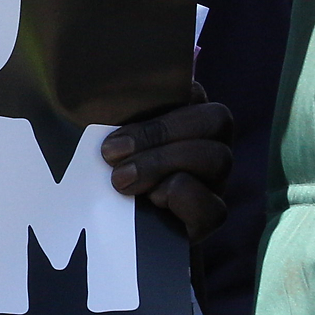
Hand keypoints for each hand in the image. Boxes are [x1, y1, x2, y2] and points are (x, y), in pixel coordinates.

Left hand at [99, 89, 235, 242]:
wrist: (98, 230)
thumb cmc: (100, 173)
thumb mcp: (102, 137)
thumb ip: (110, 112)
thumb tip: (98, 84)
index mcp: (185, 115)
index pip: (195, 90)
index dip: (166, 94)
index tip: (120, 109)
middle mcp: (209, 143)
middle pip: (216, 119)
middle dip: (159, 132)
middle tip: (111, 151)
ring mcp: (215, 181)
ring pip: (217, 158)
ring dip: (161, 164)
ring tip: (121, 179)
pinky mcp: (210, 217)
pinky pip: (213, 207)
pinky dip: (178, 198)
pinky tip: (148, 201)